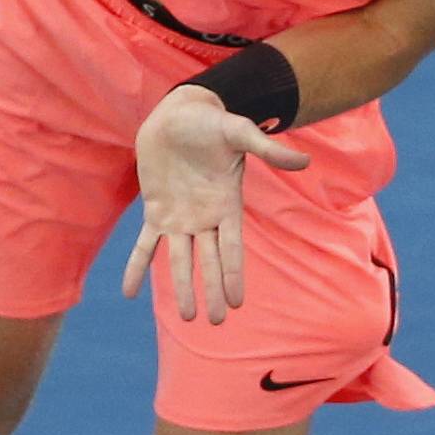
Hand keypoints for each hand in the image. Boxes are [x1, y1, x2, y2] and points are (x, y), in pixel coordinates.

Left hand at [122, 86, 309, 323]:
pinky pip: (144, 244)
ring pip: (179, 260)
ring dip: (181, 287)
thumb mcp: (240, 132)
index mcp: (226, 204)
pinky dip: (136, 267)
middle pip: (209, 261)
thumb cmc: (213, 122)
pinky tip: (128, 292)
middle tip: (216, 321)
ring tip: (188, 317)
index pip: (231, 247)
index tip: (237, 302)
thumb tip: (305, 161)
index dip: (233, 274)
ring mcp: (178, 217)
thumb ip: (268, 149)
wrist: (179, 113)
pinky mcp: (155, 211)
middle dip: (212, 290)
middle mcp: (204, 218)